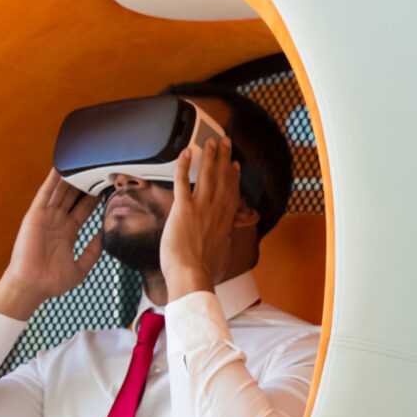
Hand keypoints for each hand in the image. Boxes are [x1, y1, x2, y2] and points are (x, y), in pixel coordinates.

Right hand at [0, 171, 97, 318]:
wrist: (32, 287)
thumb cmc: (51, 282)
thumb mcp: (81, 268)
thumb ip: (92, 252)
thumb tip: (102, 237)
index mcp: (68, 232)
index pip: (84, 209)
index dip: (96, 197)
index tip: (108, 186)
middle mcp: (57, 222)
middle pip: (74, 196)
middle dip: (86, 183)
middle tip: (99, 168)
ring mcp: (46, 217)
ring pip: (61, 191)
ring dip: (70, 177)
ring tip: (82, 161)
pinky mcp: (35, 216)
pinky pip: (44, 194)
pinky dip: (51, 180)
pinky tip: (59, 168)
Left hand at [160, 130, 241, 299]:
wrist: (192, 275)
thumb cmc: (204, 271)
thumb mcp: (222, 256)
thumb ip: (223, 244)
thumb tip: (225, 244)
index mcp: (226, 220)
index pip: (232, 192)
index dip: (233, 176)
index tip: (234, 164)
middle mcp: (216, 209)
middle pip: (222, 177)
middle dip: (223, 157)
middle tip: (224, 142)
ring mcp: (201, 207)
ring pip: (207, 174)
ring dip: (209, 156)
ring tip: (210, 141)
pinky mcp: (183, 208)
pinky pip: (182, 181)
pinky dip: (183, 166)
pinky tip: (185, 153)